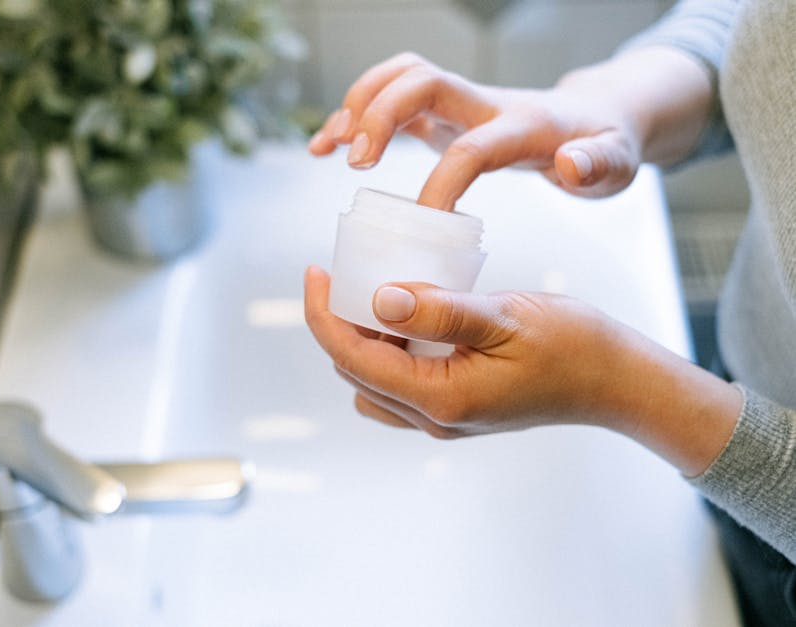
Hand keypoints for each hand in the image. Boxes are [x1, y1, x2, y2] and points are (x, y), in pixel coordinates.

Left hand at [304, 265, 626, 437]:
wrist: (615, 381)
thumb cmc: (571, 346)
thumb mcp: (504, 317)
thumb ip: (440, 310)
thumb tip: (379, 298)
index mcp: (441, 399)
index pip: (353, 359)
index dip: (323, 316)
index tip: (314, 272)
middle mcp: (434, 419)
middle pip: (356, 371)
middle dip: (337, 324)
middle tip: (342, 274)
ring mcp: (445, 420)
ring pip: (373, 382)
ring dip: (362, 339)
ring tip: (372, 293)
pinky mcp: (456, 409)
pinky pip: (400, 384)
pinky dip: (390, 351)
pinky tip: (407, 316)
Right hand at [308, 52, 643, 208]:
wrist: (594, 115)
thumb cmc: (602, 145)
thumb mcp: (615, 164)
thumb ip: (597, 164)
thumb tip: (569, 165)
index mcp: (522, 124)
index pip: (474, 147)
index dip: (443, 184)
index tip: (427, 224)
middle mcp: (484, 102)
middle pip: (422, 81)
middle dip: (381, 115)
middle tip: (357, 164)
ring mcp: (461, 101)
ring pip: (399, 77)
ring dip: (359, 103)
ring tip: (330, 147)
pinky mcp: (444, 110)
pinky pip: (390, 98)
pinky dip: (353, 115)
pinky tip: (327, 145)